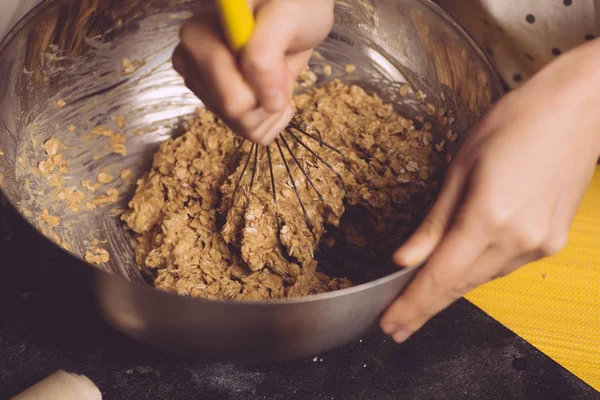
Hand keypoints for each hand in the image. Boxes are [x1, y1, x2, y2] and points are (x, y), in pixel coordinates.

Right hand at [172, 0, 333, 144]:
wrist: (297, 18)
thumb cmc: (292, 7)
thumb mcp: (286, 15)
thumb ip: (266, 52)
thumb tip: (266, 100)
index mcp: (197, 36)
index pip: (228, 91)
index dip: (264, 86)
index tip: (281, 59)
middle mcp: (191, 62)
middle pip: (232, 111)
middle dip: (266, 97)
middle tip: (279, 64)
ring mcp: (203, 87)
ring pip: (241, 126)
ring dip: (270, 107)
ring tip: (276, 74)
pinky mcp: (218, 106)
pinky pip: (250, 133)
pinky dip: (270, 117)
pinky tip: (271, 90)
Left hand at [381, 39, 599, 342]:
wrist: (578, 109)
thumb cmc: (516, 123)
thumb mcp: (459, 168)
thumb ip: (433, 222)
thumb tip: (404, 258)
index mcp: (489, 217)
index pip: (439, 277)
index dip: (411, 306)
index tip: (389, 324)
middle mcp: (518, 240)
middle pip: (459, 287)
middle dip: (424, 308)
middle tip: (396, 326)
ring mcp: (539, 245)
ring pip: (480, 280)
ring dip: (448, 291)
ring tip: (417, 303)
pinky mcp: (550, 243)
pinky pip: (501, 267)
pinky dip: (473, 273)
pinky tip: (456, 274)